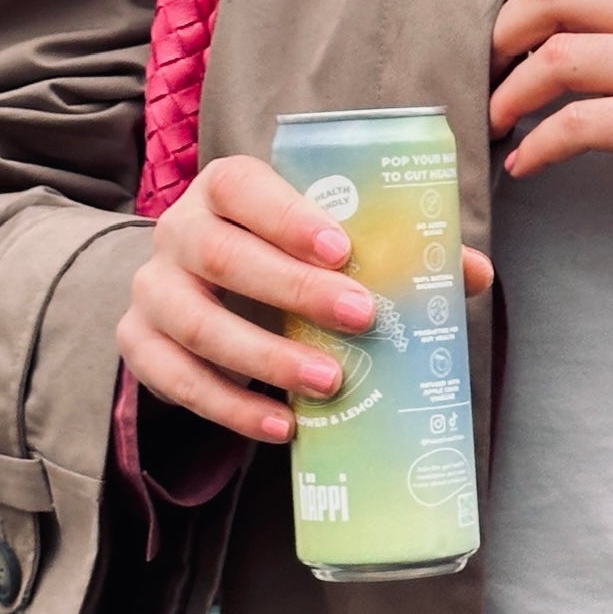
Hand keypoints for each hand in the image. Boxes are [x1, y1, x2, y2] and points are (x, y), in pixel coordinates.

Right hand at [118, 155, 493, 442]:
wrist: (200, 286)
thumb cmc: (284, 255)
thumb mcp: (328, 242)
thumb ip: (398, 249)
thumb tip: (473, 272)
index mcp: (227, 188)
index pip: (245, 187)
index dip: (290, 216)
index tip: (345, 250)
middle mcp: (179, 231)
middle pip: (223, 255)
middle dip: (295, 290)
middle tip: (363, 318)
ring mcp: (153, 289)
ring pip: (194, 322)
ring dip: (265, 358)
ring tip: (330, 383)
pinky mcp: (139, 343)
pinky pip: (174, 380)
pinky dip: (229, 407)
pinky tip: (283, 426)